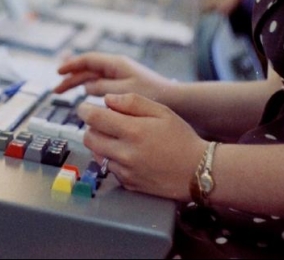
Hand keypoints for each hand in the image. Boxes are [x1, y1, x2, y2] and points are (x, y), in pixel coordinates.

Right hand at [54, 52, 172, 101]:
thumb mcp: (124, 91)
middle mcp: (117, 67)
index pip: (88, 60)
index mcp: (116, 64)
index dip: (71, 65)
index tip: (58, 72)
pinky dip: (89, 89)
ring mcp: (120, 76)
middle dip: (71, 77)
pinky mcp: (124, 85)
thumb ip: (102, 88)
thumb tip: (86, 86)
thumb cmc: (153, 93)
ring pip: (93, 77)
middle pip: (87, 69)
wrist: (177, 100)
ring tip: (64, 92)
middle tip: (56, 89)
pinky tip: (85, 96)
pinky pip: (101, 84)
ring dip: (78, 83)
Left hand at [77, 93, 205, 201]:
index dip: (84, 110)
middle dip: (91, 127)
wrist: (198, 171)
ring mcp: (125, 171)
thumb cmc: (182, 138)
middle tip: (103, 122)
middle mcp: (125, 153)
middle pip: (89, 138)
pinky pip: (109, 168)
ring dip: (100, 144)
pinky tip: (127, 154)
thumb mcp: (162, 111)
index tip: (85, 107)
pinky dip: (111, 159)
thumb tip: (107, 99)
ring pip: (96, 154)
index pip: (94, 119)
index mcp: (133, 131)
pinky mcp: (128, 184)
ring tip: (117, 138)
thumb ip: (132, 102)